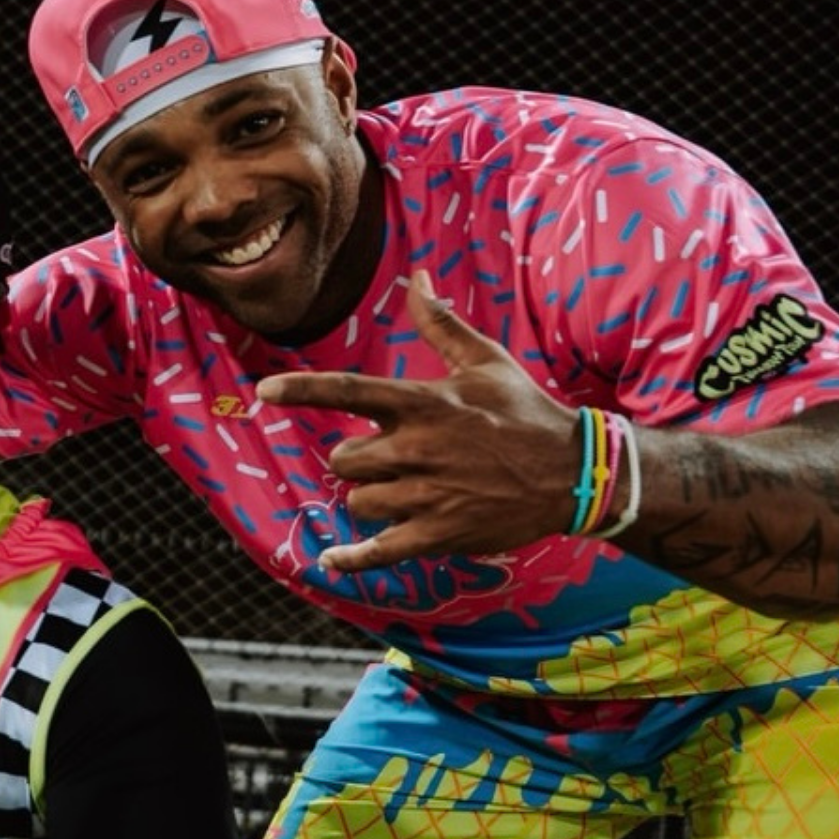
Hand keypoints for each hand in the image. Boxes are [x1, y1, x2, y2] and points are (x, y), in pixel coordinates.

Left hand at [256, 272, 581, 571]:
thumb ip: (441, 323)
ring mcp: (428, 494)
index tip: (264, 391)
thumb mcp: (486, 361)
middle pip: (343, 459)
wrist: (574, 472)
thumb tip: (416, 277)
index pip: (350, 391)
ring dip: (372, 497)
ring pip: (359, 500)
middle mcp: (419, 448)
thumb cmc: (524, 412)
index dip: (302, 390)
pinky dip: (351, 558)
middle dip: (356, 460)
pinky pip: (379, 551)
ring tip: (409, 490)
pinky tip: (331, 561)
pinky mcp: (439, 533)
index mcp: (425, 402)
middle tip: (390, 458)